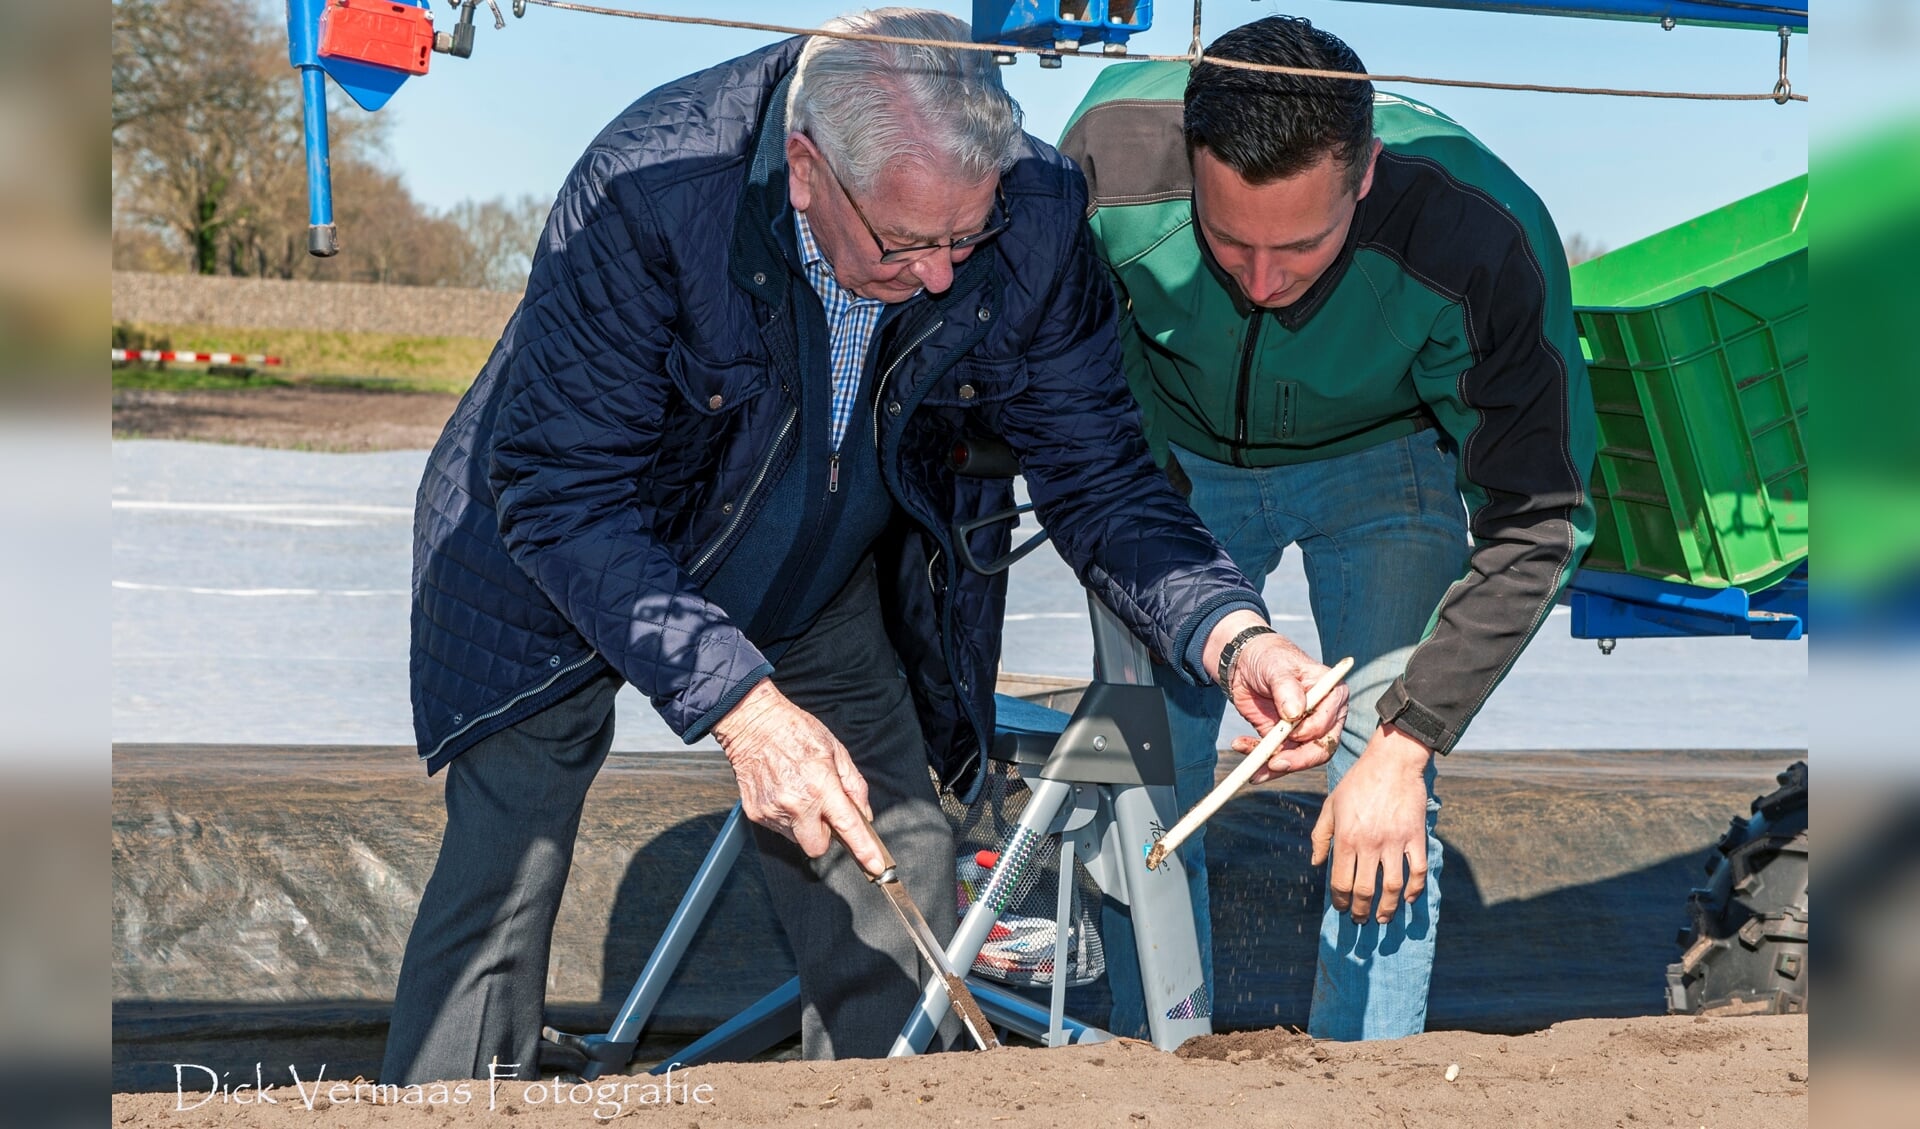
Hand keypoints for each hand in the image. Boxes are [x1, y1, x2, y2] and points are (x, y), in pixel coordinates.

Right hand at [710, 680, 883, 873]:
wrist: (753, 723)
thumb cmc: (795, 731)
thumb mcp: (835, 750)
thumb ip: (853, 785)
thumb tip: (863, 813)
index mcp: (820, 786)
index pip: (847, 827)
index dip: (863, 849)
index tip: (875, 865)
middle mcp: (796, 804)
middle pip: (817, 847)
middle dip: (824, 836)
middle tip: (822, 812)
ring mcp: (773, 811)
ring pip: (796, 838)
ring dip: (803, 824)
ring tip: (799, 793)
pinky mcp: (756, 813)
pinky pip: (778, 828)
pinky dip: (785, 817)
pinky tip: (784, 792)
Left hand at [1206, 615, 1348, 781]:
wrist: (1246, 663)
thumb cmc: (1269, 658)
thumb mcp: (1277, 667)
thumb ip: (1287, 688)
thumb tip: (1296, 713)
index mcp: (1332, 695)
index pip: (1329, 723)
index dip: (1311, 732)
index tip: (1291, 732)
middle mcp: (1324, 716)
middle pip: (1320, 748)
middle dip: (1297, 760)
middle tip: (1273, 764)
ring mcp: (1303, 730)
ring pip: (1297, 758)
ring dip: (1273, 765)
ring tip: (1252, 766)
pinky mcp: (1283, 739)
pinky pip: (1275, 756)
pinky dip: (1258, 758)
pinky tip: (1240, 745)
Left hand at [1310, 724, 1432, 923]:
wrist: (1392, 762)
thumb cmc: (1358, 782)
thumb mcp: (1331, 805)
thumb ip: (1320, 836)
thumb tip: (1315, 864)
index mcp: (1346, 838)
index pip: (1340, 882)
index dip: (1339, 901)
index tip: (1340, 907)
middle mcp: (1369, 844)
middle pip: (1364, 891)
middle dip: (1360, 911)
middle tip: (1360, 919)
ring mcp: (1395, 842)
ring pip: (1392, 888)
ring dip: (1387, 909)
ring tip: (1383, 918)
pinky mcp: (1416, 837)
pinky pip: (1417, 871)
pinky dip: (1414, 890)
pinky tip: (1407, 899)